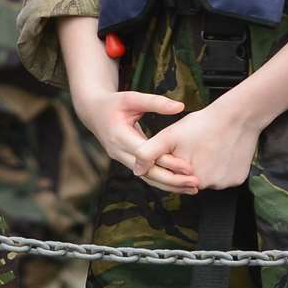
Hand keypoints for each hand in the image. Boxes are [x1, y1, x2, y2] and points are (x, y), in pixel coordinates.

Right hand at [70, 85, 197, 194]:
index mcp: (119, 136)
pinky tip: (179, 185)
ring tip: (192, 189)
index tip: (188, 167)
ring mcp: (120, 158)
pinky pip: (144, 174)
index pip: (146, 154)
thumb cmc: (114, 103)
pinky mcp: (125, 161)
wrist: (93, 112)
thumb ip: (155, 102)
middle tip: (195, 184)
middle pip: (147, 172)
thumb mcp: (132, 98)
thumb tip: (180, 106)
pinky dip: (161, 180)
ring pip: (146, 177)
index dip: (166, 162)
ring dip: (168, 185)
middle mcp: (118, 151)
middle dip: (171, 180)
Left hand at [135, 99, 262, 192]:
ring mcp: (226, 184)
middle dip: (187, 164)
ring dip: (204, 166)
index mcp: (191, 178)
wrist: (238, 116)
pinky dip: (220, 166)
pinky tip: (218, 150)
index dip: (171, 162)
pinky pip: (223, 175)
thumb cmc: (202, 124)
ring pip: (208, 177)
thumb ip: (149, 154)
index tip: (179, 147)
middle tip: (193, 144)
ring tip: (205, 146)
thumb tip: (137, 171)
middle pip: (191, 179)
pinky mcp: (238, 179)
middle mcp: (210, 186)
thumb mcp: (169, 136)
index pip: (175, 177)